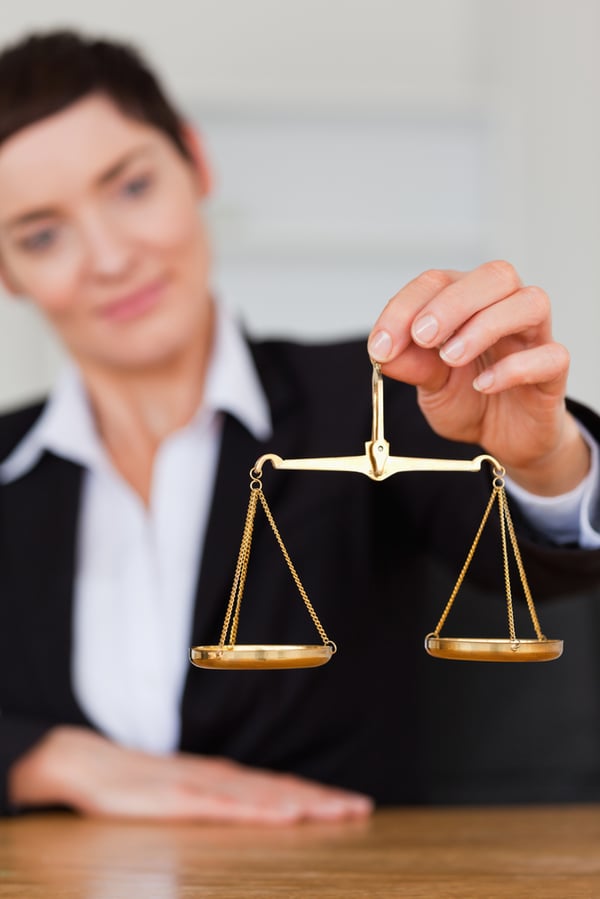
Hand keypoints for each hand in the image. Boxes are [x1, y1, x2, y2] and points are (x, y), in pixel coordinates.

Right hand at [8, 726, 372, 822]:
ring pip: (262, 796)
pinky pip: (226, 806)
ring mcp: (202, 786)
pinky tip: (280, 814)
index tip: (353, 805)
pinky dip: (258, 810)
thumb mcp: (186, 794)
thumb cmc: (140, 783)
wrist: (92, 764)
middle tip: (362, 808)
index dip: (318, 797)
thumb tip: (254, 812)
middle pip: (281, 790)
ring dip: (302, 803)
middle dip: (323, 801)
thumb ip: (219, 800)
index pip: (281, 788)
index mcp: (226, 779)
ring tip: (336, 812)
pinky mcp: (180, 799)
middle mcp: (222, 778)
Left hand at [368, 261, 589, 494]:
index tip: (381, 345)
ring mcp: (534, 337)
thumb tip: (383, 352)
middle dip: (452, 302)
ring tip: (451, 358)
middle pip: (494, 276)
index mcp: (468, 303)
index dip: (405, 308)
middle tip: (423, 337)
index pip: (438, 282)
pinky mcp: (554, 371)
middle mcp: (505, 308)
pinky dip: (514, 368)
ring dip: (485, 326)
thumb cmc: (470, 399)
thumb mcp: (430, 385)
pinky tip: (483, 385)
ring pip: (530, 303)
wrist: (504, 438)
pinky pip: (550, 355)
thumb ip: (411, 366)